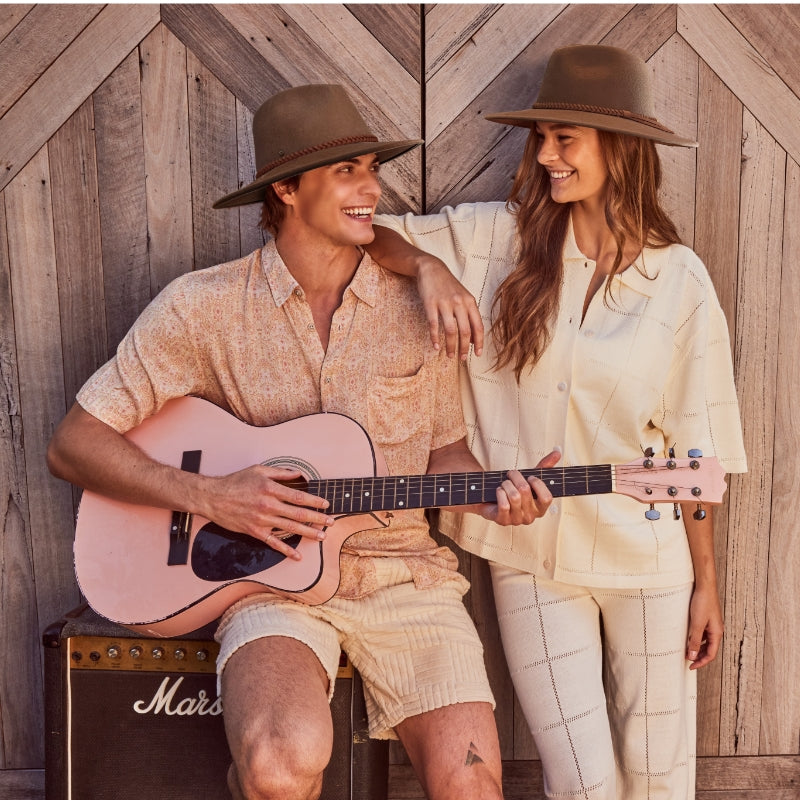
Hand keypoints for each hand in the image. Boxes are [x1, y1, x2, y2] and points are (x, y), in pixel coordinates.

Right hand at [199, 465, 334, 560]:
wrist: (213, 497)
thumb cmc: (236, 481)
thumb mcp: (259, 470)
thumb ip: (280, 472)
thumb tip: (299, 473)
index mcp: (271, 489)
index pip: (299, 496)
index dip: (315, 501)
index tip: (326, 504)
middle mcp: (269, 505)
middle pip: (299, 514)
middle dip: (318, 519)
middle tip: (331, 522)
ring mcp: (262, 520)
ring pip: (290, 528)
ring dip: (308, 533)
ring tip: (322, 537)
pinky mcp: (255, 531)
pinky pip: (274, 543)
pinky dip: (286, 551)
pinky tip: (298, 556)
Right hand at [417, 257, 483, 359]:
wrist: (432, 269)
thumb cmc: (448, 285)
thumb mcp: (463, 297)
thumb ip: (469, 314)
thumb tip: (472, 337)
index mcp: (470, 302)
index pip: (478, 326)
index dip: (478, 342)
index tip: (477, 354)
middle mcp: (460, 303)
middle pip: (465, 331)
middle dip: (464, 348)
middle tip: (462, 359)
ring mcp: (445, 303)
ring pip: (451, 330)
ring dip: (451, 346)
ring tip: (449, 355)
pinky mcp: (431, 304)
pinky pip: (434, 325)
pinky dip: (435, 338)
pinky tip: (436, 346)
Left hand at [481, 450, 560, 524]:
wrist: (492, 500)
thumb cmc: (515, 489)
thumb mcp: (530, 478)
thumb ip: (545, 466)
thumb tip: (558, 451)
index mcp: (541, 508)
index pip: (547, 497)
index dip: (537, 484)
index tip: (530, 477)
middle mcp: (531, 517)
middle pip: (525, 491)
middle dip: (515, 477)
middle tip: (511, 474)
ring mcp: (517, 520)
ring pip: (514, 496)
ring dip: (506, 484)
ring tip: (504, 483)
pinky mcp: (503, 521)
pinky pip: (503, 504)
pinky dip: (499, 492)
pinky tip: (499, 491)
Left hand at [686, 583, 723, 668]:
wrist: (704, 586)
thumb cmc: (703, 602)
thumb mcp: (697, 623)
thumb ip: (695, 640)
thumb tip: (693, 656)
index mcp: (717, 633)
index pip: (711, 654)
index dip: (701, 662)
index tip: (691, 667)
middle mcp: (716, 630)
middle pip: (710, 649)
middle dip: (700, 657)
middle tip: (689, 662)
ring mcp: (712, 624)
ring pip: (706, 642)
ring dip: (698, 648)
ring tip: (687, 652)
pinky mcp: (707, 618)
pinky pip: (703, 633)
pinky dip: (697, 639)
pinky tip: (689, 638)